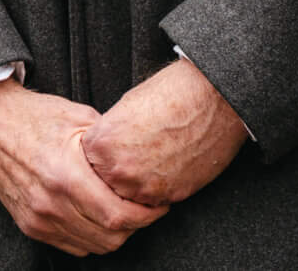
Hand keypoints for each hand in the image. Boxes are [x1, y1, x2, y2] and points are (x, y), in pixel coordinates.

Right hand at [0, 78, 166, 255]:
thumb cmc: (34, 116)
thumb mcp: (79, 119)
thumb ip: (110, 147)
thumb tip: (143, 161)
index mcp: (65, 174)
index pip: (118, 214)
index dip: (146, 215)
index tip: (158, 203)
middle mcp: (50, 203)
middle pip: (110, 236)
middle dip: (136, 225)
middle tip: (145, 208)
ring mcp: (38, 219)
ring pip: (94, 246)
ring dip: (115, 233)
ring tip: (123, 211)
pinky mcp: (30, 226)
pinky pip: (73, 246)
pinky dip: (91, 237)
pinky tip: (97, 216)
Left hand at [82, 58, 250, 208]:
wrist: (210, 100)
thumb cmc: (168, 95)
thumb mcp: (123, 110)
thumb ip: (107, 138)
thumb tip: (102, 154)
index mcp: (100, 145)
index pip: (87, 162)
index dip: (101, 154)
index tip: (114, 146)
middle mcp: (118, 171)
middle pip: (105, 183)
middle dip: (116, 173)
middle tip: (134, 155)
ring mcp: (144, 187)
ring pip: (128, 197)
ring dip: (136, 185)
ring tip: (151, 160)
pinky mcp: (169, 196)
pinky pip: (153, 201)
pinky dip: (157, 188)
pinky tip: (166, 167)